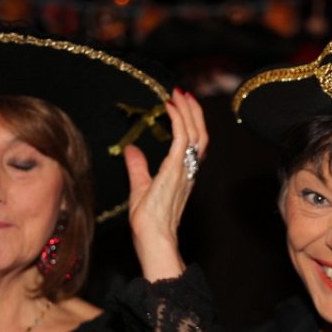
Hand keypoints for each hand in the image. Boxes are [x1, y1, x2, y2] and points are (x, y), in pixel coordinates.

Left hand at [124, 88, 207, 280]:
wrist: (153, 238)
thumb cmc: (149, 222)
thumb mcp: (140, 187)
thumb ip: (138, 167)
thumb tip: (131, 150)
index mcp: (183, 174)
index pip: (193, 143)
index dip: (191, 123)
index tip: (181, 105)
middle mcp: (188, 170)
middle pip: (200, 134)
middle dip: (194, 112)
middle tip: (183, 93)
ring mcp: (184, 169)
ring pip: (195, 133)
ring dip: (188, 111)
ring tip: (179, 95)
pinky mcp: (175, 169)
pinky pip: (181, 138)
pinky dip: (177, 119)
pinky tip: (168, 108)